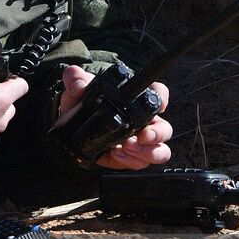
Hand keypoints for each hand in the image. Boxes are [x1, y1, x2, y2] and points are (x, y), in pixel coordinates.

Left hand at [56, 65, 170, 169]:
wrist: (74, 128)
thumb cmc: (83, 105)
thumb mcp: (76, 91)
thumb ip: (76, 81)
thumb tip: (76, 76)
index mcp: (135, 100)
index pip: (158, 94)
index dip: (162, 99)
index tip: (159, 106)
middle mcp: (143, 121)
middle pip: (164, 129)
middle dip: (156, 135)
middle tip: (141, 137)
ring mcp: (140, 141)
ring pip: (159, 150)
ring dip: (147, 152)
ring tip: (127, 148)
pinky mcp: (132, 157)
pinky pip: (141, 162)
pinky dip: (130, 161)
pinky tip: (115, 154)